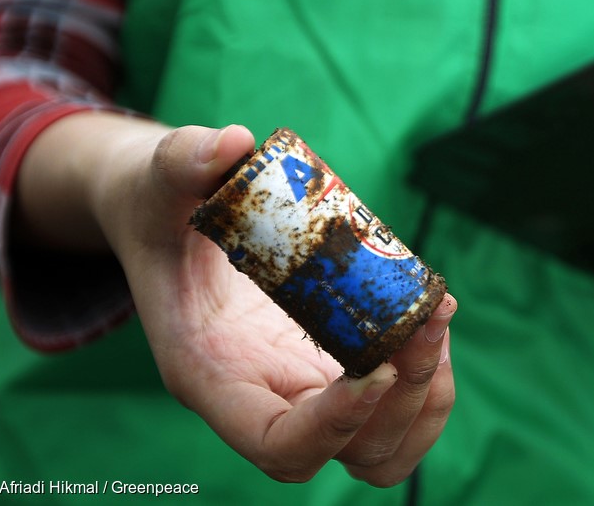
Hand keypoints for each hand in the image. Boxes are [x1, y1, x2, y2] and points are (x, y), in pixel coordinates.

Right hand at [24, 114, 456, 485]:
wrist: (172, 224)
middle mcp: (262, 396)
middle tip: (430, 317)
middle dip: (405, 396)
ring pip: (381, 447)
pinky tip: (428, 318)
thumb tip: (235, 143)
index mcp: (214, 374)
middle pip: (349, 451)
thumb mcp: (158, 180)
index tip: (380, 367)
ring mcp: (301, 390)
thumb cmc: (160, 209)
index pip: (279, 443)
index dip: (336, 424)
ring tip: (436, 317)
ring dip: (427, 395)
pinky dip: (427, 382)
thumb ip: (183, 160)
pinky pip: (392, 411)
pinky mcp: (329, 369)